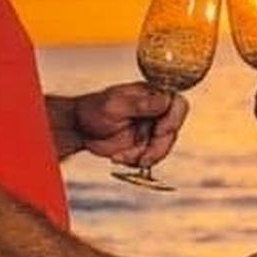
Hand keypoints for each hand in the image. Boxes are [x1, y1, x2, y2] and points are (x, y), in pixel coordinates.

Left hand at [73, 82, 188, 166]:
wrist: (79, 129)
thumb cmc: (94, 109)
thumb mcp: (115, 105)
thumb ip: (141, 104)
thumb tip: (166, 100)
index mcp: (152, 95)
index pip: (177, 104)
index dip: (174, 119)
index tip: (159, 131)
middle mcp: (156, 112)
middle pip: (172, 131)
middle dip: (158, 148)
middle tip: (142, 158)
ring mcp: (151, 130)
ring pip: (163, 148)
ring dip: (143, 157)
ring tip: (120, 157)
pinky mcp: (144, 146)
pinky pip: (149, 159)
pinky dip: (134, 161)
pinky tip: (117, 157)